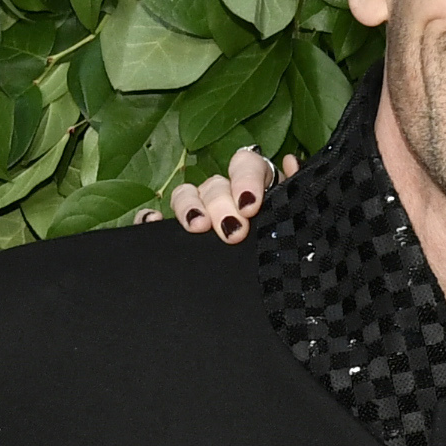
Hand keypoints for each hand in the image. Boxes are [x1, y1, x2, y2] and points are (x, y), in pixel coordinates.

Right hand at [144, 144, 298, 241]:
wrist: (272, 284)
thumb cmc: (285, 246)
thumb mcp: (295, 220)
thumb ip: (295, 193)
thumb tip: (291, 161)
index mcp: (255, 185)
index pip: (246, 165)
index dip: (246, 180)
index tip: (250, 206)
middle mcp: (225, 194)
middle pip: (215, 183)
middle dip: (221, 204)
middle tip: (232, 231)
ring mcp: (199, 211)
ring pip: (185, 194)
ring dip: (188, 207)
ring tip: (196, 227)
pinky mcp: (175, 232)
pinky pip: (156, 219)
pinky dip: (150, 218)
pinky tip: (153, 224)